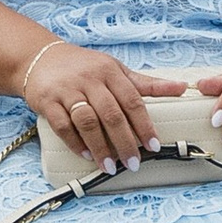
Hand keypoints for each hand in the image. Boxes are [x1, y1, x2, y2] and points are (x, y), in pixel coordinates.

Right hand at [25, 45, 174, 168]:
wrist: (39, 57)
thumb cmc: (84, 67)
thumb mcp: (115, 69)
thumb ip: (146, 83)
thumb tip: (182, 87)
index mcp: (110, 71)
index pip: (132, 100)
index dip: (144, 124)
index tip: (153, 145)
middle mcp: (89, 80)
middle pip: (112, 114)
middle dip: (125, 141)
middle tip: (134, 162)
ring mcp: (67, 90)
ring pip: (87, 121)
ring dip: (100, 146)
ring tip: (111, 166)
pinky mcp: (47, 101)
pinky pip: (62, 126)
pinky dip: (75, 143)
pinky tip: (87, 155)